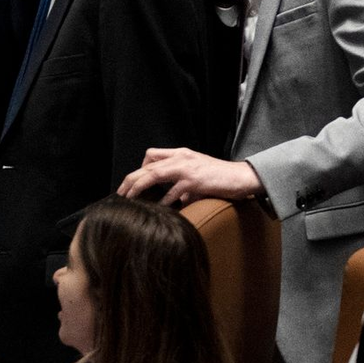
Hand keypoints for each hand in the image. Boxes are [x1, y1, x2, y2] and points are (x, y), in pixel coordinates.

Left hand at [118, 147, 262, 204]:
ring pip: (154, 173)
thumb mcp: (198, 175)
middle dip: (131, 179)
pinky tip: (160, 208)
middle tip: (121, 192)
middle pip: (147, 164)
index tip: (133, 183)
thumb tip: (176, 200)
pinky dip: (164, 200)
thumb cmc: (221, 178)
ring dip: (139, 187)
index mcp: (181, 154)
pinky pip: (173, 191)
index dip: (140, 168)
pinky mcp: (195, 180)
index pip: (152, 154)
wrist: (242, 176)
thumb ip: (184, 185)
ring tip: (130, 199)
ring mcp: (187, 168)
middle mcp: (181, 157)